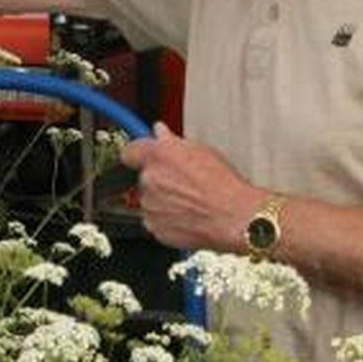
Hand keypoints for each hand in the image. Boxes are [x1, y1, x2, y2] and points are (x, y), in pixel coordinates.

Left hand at [118, 122, 263, 250]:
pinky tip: (188, 214)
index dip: (138, 154)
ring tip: (190, 200)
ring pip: (150, 200)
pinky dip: (167, 219)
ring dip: (163, 200)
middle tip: (182, 182)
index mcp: (158, 155)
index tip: (142, 156)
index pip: (129, 151)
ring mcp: (150, 205)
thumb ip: (173, 142)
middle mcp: (149, 179)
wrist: (233, 217)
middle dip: (159, 179)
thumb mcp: (202, 151)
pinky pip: (155, 220)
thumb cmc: (223, 185)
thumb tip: (161, 133)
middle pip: (144, 177)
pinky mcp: (154, 228)